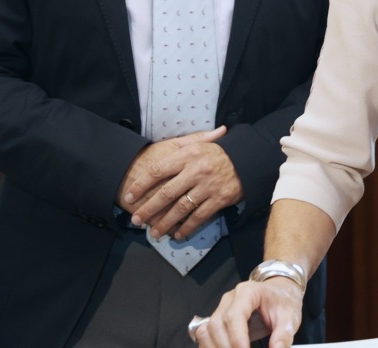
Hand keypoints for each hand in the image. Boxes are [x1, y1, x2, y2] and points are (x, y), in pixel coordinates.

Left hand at [121, 127, 245, 240]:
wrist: (247, 159)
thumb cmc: (218, 152)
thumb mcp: (200, 143)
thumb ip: (180, 144)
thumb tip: (159, 145)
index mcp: (187, 155)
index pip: (157, 170)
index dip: (142, 185)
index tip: (130, 196)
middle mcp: (195, 170)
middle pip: (166, 193)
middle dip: (148, 209)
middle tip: (136, 220)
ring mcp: (207, 186)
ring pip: (181, 208)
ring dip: (165, 222)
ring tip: (153, 232)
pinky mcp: (218, 199)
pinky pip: (199, 217)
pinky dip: (187, 227)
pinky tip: (177, 234)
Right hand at [195, 277, 302, 347]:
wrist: (279, 292)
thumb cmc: (282, 300)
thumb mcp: (290, 316)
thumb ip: (284, 335)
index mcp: (248, 292)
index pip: (235, 316)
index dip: (237, 338)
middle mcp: (230, 299)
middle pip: (217, 324)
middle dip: (225, 347)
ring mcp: (221, 309)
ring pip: (206, 330)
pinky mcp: (219, 320)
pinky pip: (205, 334)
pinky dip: (210, 347)